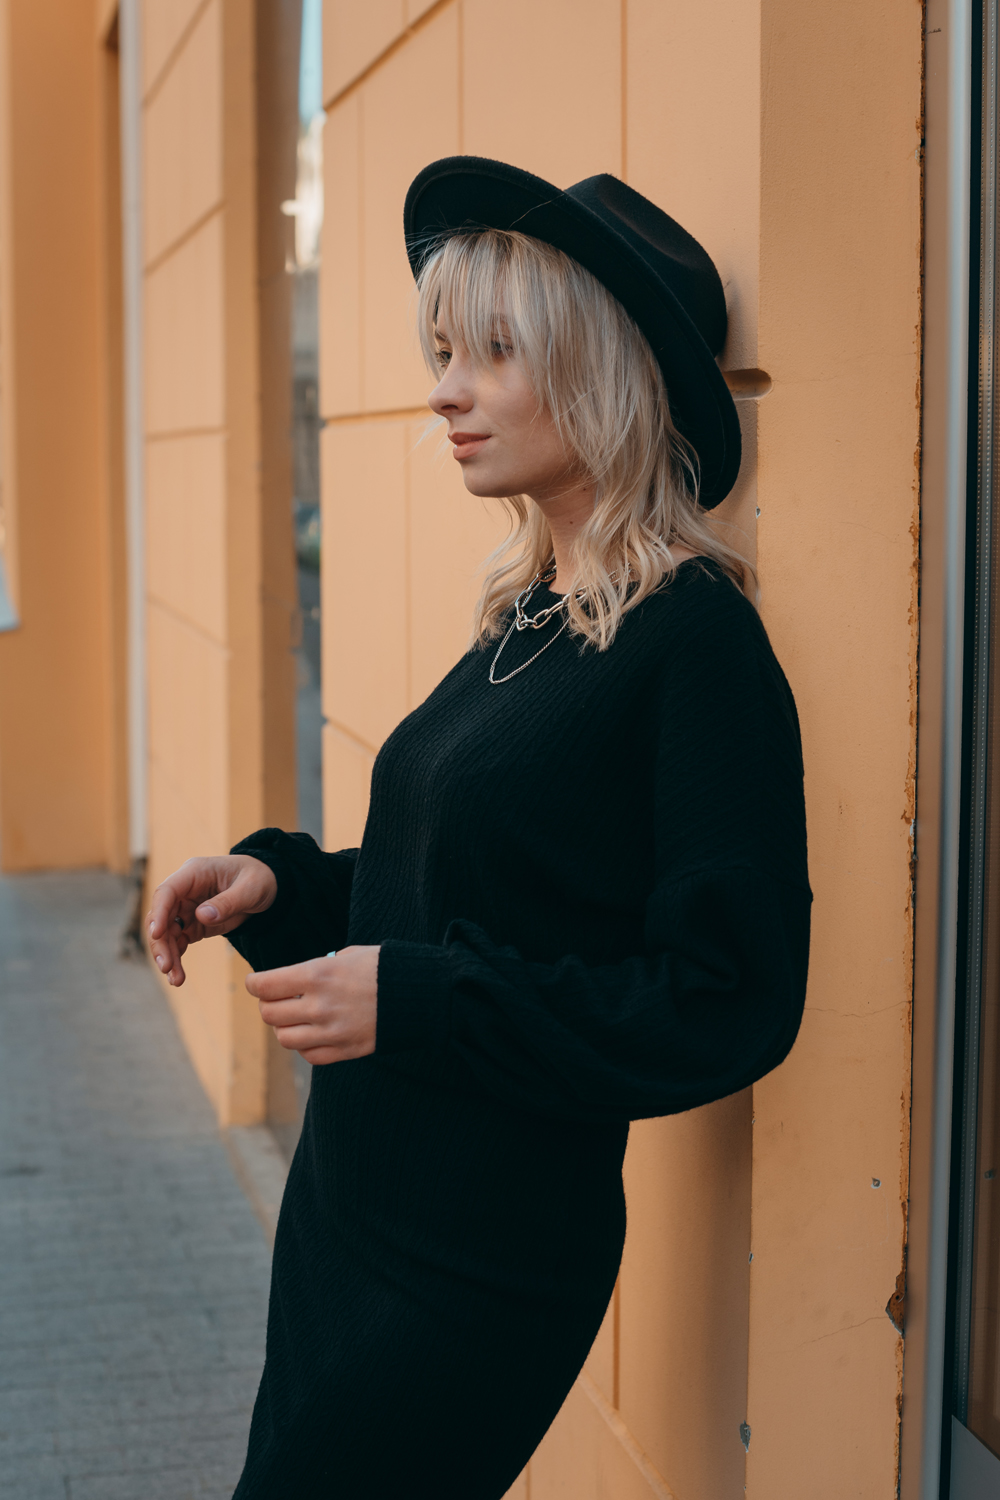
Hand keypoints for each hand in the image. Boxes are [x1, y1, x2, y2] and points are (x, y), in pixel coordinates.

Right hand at [147, 854, 277, 985]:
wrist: (269, 886)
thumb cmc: (258, 878)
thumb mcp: (250, 888)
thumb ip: (227, 902)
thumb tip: (202, 916)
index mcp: (194, 873)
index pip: (167, 891)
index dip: (159, 912)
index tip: (157, 934)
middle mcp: (185, 891)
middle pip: (161, 916)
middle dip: (160, 943)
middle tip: (166, 967)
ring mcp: (187, 908)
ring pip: (167, 933)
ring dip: (168, 956)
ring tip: (176, 980)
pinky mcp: (193, 924)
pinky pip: (178, 941)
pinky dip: (176, 958)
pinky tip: (178, 976)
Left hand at [245, 947, 379, 1065]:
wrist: (418, 994)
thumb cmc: (383, 967)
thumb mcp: (346, 955)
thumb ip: (316, 969)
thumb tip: (293, 981)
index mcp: (317, 975)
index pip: (264, 985)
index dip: (255, 984)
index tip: (256, 983)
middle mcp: (319, 1006)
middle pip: (269, 1014)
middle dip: (268, 1005)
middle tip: (277, 999)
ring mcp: (331, 1032)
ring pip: (284, 1038)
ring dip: (285, 1027)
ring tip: (296, 1017)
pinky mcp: (344, 1051)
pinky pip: (308, 1055)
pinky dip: (305, 1045)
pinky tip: (314, 1033)